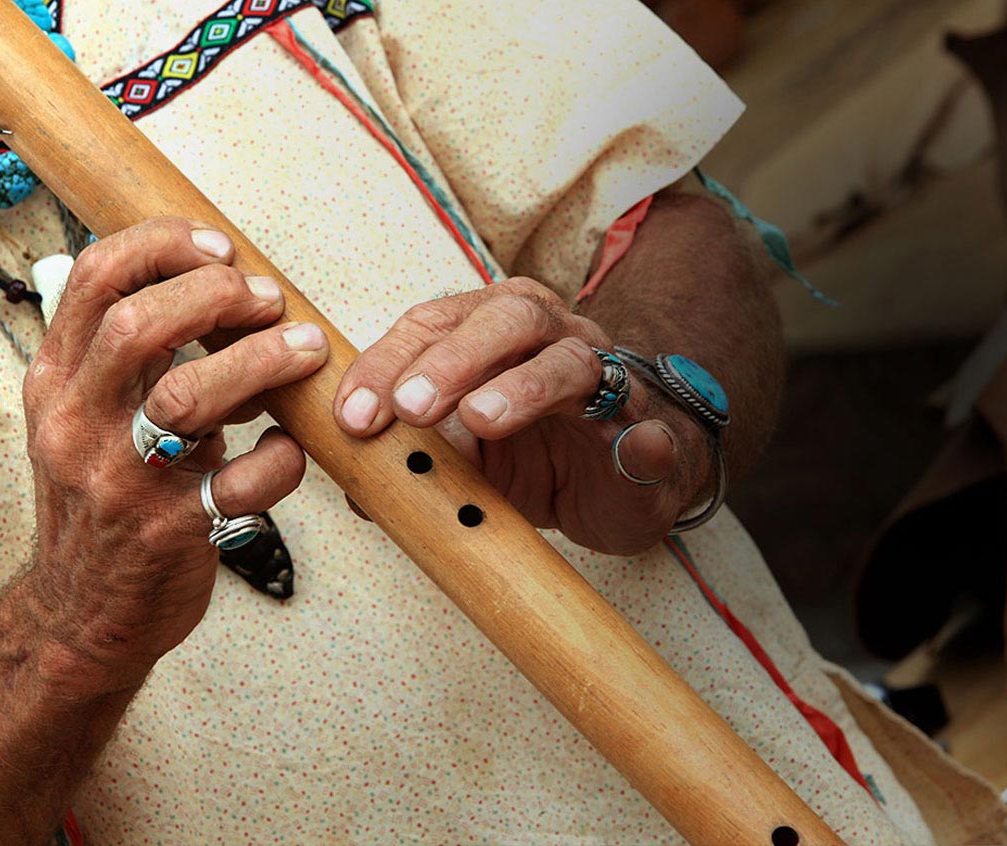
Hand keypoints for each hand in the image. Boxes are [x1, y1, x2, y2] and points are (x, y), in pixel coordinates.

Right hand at [22, 217, 328, 689]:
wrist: (81, 615)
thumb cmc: (101, 505)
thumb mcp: (85, 419)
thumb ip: (126, 356)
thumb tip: (210, 285)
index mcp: (56, 384)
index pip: (95, 279)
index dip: (164, 246)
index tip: (219, 248)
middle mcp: (78, 426)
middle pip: (139, 324)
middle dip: (218, 294)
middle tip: (269, 299)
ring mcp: (122, 482)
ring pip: (189, 396)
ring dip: (262, 360)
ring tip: (304, 350)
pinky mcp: (172, 533)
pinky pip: (244, 481)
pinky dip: (284, 455)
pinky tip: (291, 446)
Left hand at [333, 277, 709, 554]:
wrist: (626, 478)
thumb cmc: (536, 450)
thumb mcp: (466, 453)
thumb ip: (417, 455)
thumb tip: (358, 485)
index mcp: (497, 330)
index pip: (434, 325)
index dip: (389, 364)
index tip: (353, 416)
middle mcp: (553, 338)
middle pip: (505, 319)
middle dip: (451, 360)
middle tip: (410, 406)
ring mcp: (607, 382)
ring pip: (569, 363)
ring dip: (525, 387)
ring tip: (485, 419)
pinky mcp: (651, 437)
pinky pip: (652, 434)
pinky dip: (644, 441)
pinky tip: (635, 449)